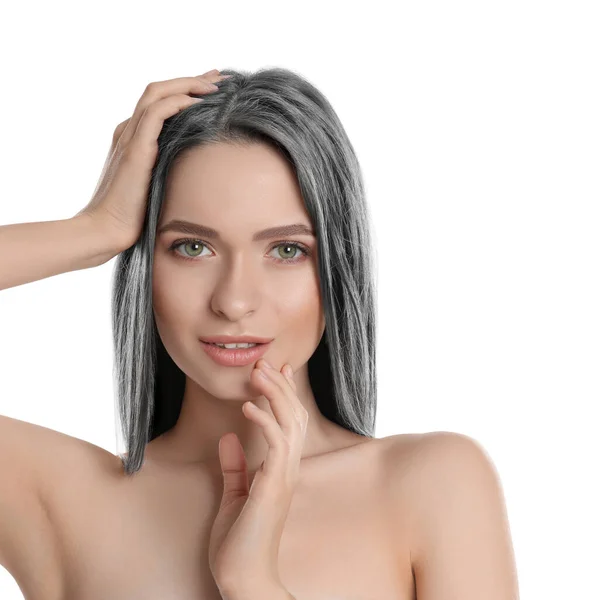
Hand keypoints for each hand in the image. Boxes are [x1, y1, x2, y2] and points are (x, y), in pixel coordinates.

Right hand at [75, 68, 229, 251]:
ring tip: (215, 84)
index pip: (161, 103)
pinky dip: (178, 103)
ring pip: (157, 94)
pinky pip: (155, 113)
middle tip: (221, 76)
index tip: (214, 89)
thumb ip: (169, 173)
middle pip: (160, 90)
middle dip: (192, 80)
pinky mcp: (134, 149)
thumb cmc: (132, 217)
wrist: (106, 231)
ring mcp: (129, 138)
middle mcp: (129, 131)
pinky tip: (199, 103)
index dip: (187, 92)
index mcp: (133, 138)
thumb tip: (197, 175)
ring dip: (188, 85)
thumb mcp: (155, 188)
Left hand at [208, 359, 307, 595]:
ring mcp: (284, 477)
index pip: (289, 423)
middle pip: (294, 416)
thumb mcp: (233, 495)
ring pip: (290, 423)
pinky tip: (248, 407)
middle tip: (267, 362)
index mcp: (280, 470)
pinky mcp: (273, 486)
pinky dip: (265, 421)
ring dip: (275, 395)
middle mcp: (288, 469)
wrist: (242, 579)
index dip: (284, 394)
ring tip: (260, 372)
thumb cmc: (239, 543)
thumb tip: (228, 437)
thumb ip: (234, 466)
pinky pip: (276, 445)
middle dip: (281, 386)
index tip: (277, 370)